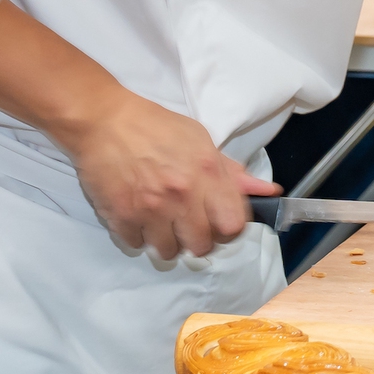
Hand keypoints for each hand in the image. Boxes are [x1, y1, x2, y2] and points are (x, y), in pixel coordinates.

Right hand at [56, 91, 273, 258]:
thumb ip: (233, 173)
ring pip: (169, 252)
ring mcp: (150, 209)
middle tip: (186, 225)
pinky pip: (136, 245)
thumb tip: (269, 191)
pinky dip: (137, 236)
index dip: (228, 228)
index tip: (218, 223)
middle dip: (197, 239)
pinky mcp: (121, 216)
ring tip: (160, 222)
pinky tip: (137, 217)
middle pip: (202, 246)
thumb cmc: (156, 127)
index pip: (233, 225)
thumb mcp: (201, 140)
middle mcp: (182, 195)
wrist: (104, 120)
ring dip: (166, 242)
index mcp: (207, 174)